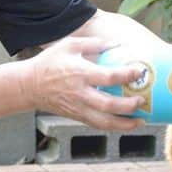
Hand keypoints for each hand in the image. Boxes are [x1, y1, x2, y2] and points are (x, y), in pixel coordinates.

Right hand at [23, 37, 145, 130]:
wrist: (29, 85)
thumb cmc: (50, 62)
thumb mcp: (69, 45)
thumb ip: (94, 43)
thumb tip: (117, 44)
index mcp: (80, 73)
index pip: (107, 77)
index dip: (126, 75)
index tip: (139, 71)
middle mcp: (80, 93)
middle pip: (108, 104)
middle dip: (128, 105)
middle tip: (142, 100)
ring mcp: (78, 108)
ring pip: (104, 121)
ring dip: (124, 124)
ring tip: (140, 121)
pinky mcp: (76, 116)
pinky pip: (97, 125)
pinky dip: (113, 127)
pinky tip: (126, 124)